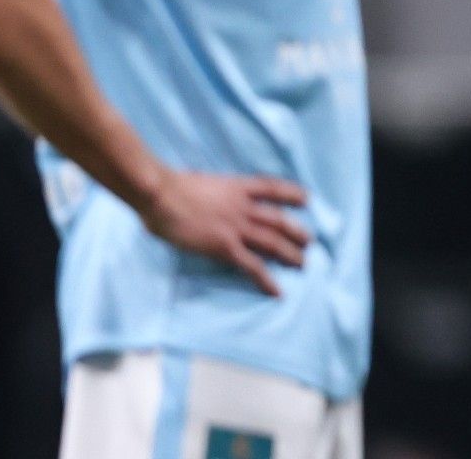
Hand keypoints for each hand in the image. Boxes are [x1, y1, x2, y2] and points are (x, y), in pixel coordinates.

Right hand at [141, 172, 310, 295]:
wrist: (161, 194)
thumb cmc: (170, 185)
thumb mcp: (200, 180)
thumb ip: (211, 189)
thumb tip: (204, 193)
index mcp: (236, 187)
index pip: (272, 188)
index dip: (291, 194)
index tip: (306, 199)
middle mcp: (243, 206)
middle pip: (279, 220)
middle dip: (296, 232)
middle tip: (309, 242)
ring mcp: (236, 227)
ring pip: (272, 243)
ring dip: (290, 255)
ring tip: (303, 265)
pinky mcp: (225, 247)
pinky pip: (252, 266)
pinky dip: (267, 280)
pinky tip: (277, 291)